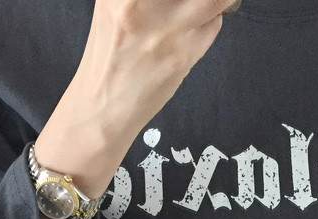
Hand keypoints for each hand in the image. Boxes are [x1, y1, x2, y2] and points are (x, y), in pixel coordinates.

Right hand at [35, 0, 230, 195]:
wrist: (102, 108)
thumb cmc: (109, 58)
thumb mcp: (113, 7)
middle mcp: (137, 1)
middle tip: (194, 2)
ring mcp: (164, 28)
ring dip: (215, 1)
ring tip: (207, 6)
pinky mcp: (182, 54)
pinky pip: (213, 25)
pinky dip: (209, 24)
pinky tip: (192, 33)